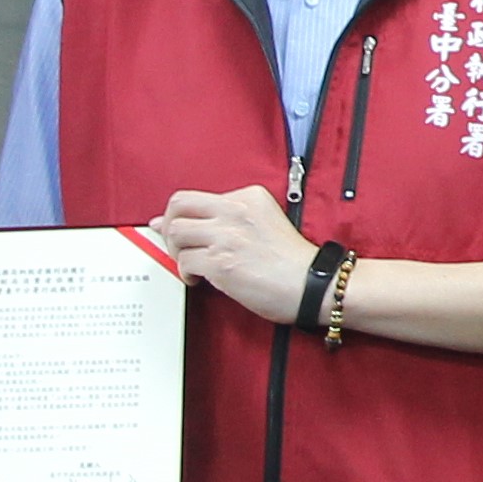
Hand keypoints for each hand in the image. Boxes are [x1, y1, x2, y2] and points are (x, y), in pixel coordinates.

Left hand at [155, 185, 318, 322]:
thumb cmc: (293, 262)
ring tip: (191, 263)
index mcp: (249, 197)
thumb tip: (193, 222)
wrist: (314, 284)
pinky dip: (185, 273)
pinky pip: (183, 261)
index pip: (197, 197)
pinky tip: (199, 279)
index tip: (175, 226)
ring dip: (175, 251)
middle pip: (178, 206)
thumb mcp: (266, 221)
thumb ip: (232, 218)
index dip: (180, 214)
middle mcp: (235, 211)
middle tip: (175, 243)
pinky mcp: (220, 262)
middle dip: (168, 226)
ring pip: (176, 233)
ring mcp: (226, 236)